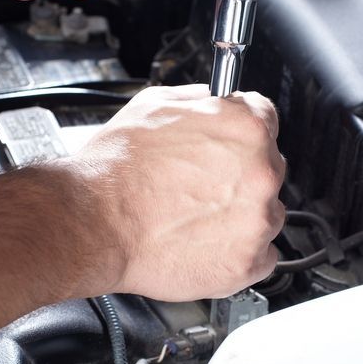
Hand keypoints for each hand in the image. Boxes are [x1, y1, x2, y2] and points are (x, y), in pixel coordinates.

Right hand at [74, 84, 285, 299]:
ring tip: (195, 217)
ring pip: (266, 213)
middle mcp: (261, 172)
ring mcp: (257, 220)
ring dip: (241, 215)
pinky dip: (238, 253)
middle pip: (268, 169)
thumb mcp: (156, 105)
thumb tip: (215, 103)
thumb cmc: (116, 170)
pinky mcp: (247, 263)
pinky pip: (261, 256)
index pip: (266, 120)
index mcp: (245, 127)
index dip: (239, 135)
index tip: (227, 147)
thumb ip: (201, 101)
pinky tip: (204, 242)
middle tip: (199, 186)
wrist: (94, 223)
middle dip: (239, 176)